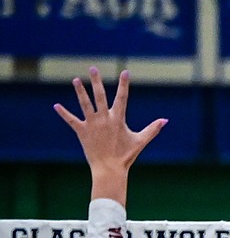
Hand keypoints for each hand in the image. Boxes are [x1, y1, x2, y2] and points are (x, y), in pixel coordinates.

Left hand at [54, 68, 166, 204]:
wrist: (109, 169)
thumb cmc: (126, 156)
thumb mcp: (140, 141)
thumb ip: (152, 129)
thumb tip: (165, 120)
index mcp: (118, 119)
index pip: (122, 98)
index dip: (124, 84)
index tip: (125, 72)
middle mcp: (104, 119)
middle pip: (100, 96)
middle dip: (96, 81)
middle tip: (93, 68)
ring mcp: (92, 125)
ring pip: (85, 104)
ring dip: (80, 91)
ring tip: (76, 80)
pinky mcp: (82, 132)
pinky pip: (71, 120)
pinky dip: (64, 113)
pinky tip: (56, 106)